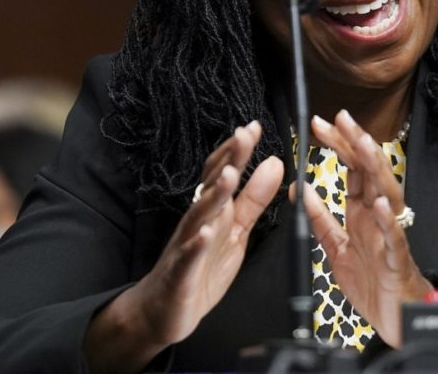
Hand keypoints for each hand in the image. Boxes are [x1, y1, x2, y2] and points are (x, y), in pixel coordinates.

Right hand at [85, 120, 283, 372]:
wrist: (163, 311)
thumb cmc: (202, 266)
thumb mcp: (236, 230)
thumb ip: (254, 198)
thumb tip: (274, 162)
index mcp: (213, 210)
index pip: (223, 173)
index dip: (238, 151)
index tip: (253, 126)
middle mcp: (198, 221)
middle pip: (212, 186)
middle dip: (227, 161)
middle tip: (243, 135)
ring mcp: (187, 245)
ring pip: (199, 216)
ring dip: (213, 195)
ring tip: (228, 174)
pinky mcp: (180, 273)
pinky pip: (188, 257)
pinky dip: (197, 244)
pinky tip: (205, 233)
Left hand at [300, 110, 431, 347]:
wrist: (395, 319)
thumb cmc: (372, 281)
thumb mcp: (336, 248)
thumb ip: (320, 220)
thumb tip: (301, 190)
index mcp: (362, 212)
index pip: (352, 169)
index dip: (339, 145)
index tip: (321, 125)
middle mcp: (378, 217)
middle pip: (369, 172)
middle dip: (355, 143)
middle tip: (340, 118)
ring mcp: (389, 234)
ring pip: (387, 194)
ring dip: (375, 169)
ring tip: (362, 146)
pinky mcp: (396, 258)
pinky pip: (394, 236)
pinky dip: (387, 219)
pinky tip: (380, 204)